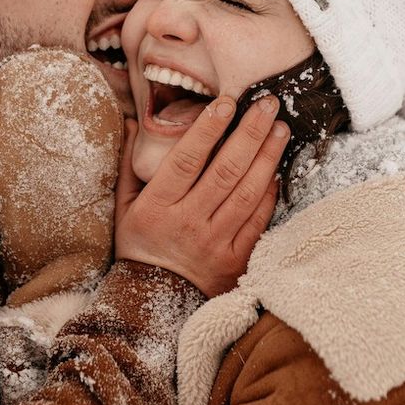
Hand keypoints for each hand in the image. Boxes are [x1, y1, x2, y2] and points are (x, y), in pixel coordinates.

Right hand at [114, 96, 289, 296]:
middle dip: (250, 133)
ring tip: (281, 130)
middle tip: (268, 105)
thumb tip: (132, 121)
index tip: (226, 103)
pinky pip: (258, 221)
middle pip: (225, 170)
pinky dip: (270, 193)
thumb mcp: (124, 207)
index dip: (208, 129)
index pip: (187, 160)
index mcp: (158, 207)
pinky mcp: (237, 259)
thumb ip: (130, 165)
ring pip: (247, 192)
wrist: (155, 302)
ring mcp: (215, 242)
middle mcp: (189, 222)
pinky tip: (277, 170)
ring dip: (268, 157)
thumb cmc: (139, 248)